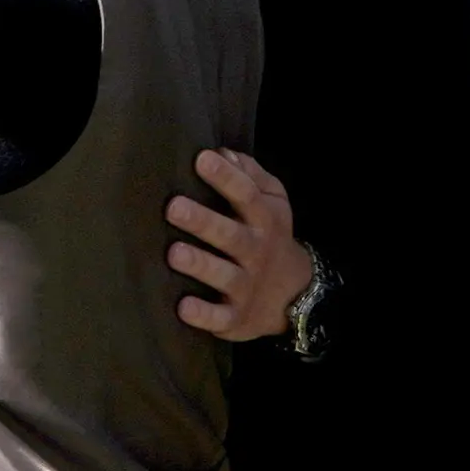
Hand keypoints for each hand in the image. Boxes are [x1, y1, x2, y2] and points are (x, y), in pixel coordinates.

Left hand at [167, 148, 310, 340]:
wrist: (295, 295)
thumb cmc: (270, 237)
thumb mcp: (274, 202)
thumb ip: (251, 176)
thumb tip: (222, 152)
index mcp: (264, 220)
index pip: (247, 195)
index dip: (225, 177)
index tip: (201, 159)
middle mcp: (256, 252)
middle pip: (230, 235)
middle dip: (203, 221)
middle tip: (173, 207)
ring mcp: (246, 286)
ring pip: (224, 276)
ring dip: (200, 264)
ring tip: (174, 253)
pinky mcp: (236, 318)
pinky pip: (219, 318)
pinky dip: (203, 315)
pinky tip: (183, 307)